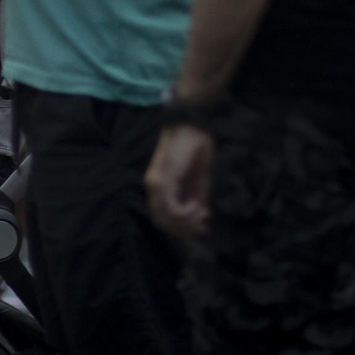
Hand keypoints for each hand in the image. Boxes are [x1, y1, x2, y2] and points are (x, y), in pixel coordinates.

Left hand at [144, 123, 214, 240]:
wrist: (193, 124)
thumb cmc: (196, 147)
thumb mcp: (198, 177)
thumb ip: (197, 197)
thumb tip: (202, 219)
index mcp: (159, 185)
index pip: (162, 217)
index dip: (181, 228)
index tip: (201, 228)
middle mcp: (152, 186)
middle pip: (162, 222)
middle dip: (184, 229)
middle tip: (202, 225)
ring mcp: (155, 183)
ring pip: (164, 218)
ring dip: (185, 222)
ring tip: (201, 215)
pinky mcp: (162, 178)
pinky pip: (169, 207)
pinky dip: (185, 213)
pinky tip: (198, 207)